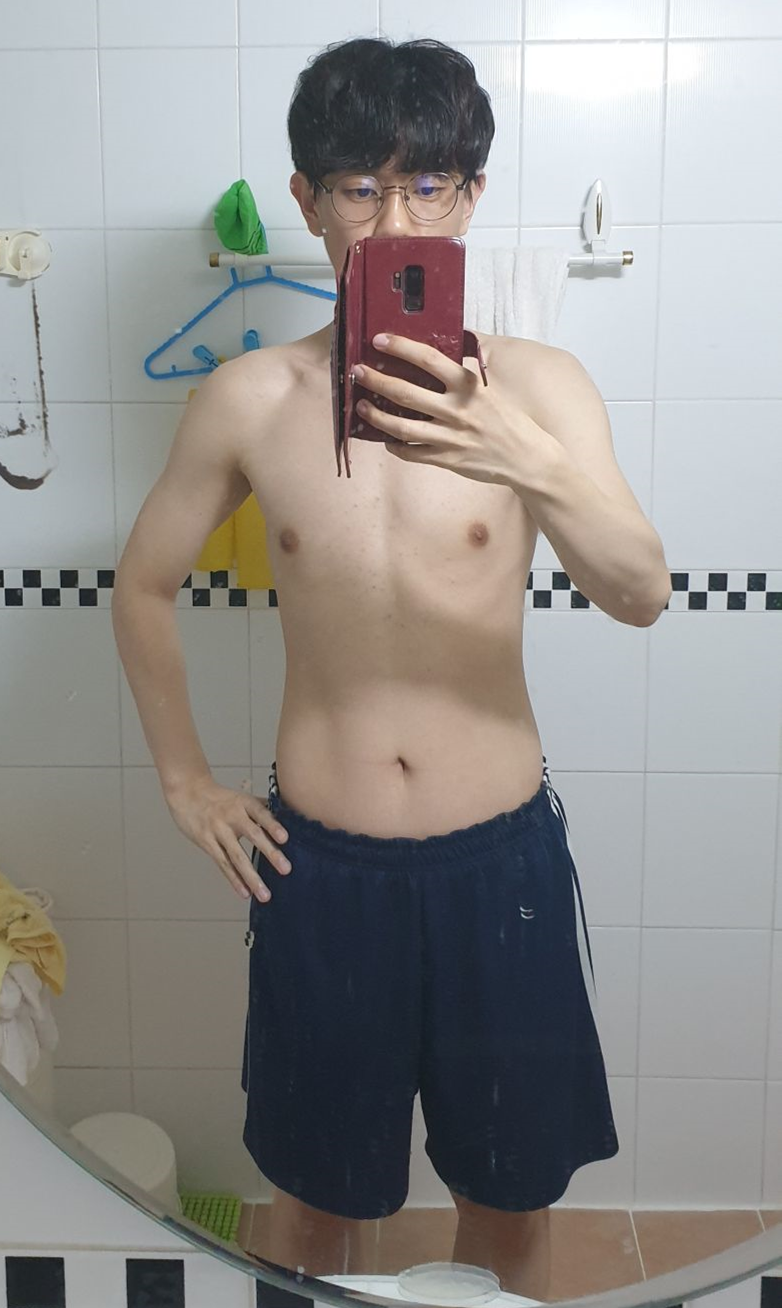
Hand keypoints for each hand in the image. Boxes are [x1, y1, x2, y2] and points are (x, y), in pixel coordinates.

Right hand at [165, 775, 290, 902]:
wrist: (187, 792)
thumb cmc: (218, 798)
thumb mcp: (240, 797)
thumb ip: (261, 808)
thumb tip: (287, 815)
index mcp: (244, 803)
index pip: (261, 814)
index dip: (273, 825)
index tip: (285, 838)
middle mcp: (232, 816)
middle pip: (253, 835)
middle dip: (270, 853)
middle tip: (285, 869)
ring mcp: (218, 831)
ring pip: (237, 856)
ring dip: (252, 877)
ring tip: (264, 894)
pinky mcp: (206, 843)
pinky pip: (223, 864)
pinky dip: (234, 879)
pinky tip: (244, 892)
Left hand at [352, 332, 542, 485]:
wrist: (528, 459)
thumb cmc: (510, 421)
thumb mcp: (490, 390)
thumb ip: (464, 376)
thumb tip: (438, 358)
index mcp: (468, 386)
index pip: (428, 359)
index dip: (401, 347)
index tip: (379, 340)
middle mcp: (457, 410)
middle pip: (406, 392)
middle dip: (376, 381)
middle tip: (358, 372)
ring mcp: (450, 437)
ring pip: (402, 427)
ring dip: (377, 416)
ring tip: (362, 406)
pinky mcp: (447, 460)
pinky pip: (412, 453)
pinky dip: (395, 446)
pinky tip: (385, 439)